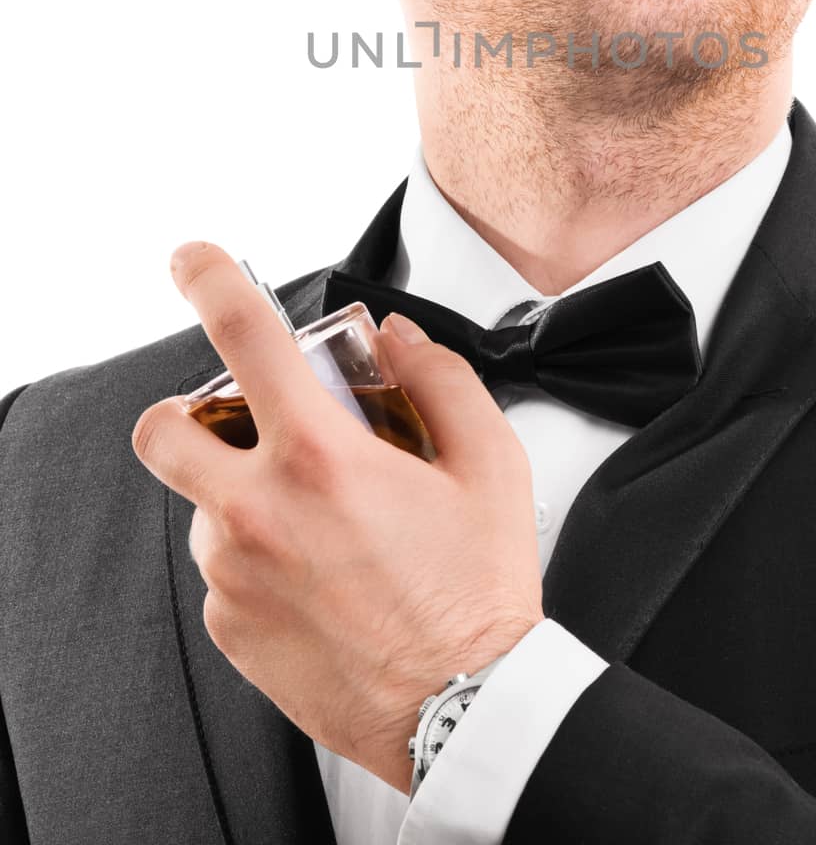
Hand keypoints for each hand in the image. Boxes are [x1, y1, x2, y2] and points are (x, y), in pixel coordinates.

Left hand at [130, 241, 544, 792]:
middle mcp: (259, 512)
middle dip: (190, 412)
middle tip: (248, 426)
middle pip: (164, 430)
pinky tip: (324, 578)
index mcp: (321, 458)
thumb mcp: (491, 464)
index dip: (208, 278)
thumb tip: (397, 339)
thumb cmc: (478, 594)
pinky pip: (225, 571)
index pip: (242, 336)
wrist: (464, 713)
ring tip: (327, 527)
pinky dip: (260, 560)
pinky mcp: (231, 630)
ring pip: (205, 504)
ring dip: (247, 495)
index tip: (195, 260)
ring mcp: (236, 576)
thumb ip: (440, 379)